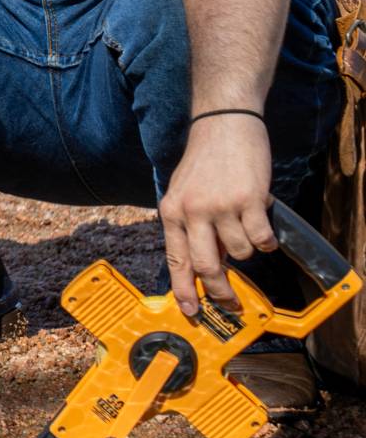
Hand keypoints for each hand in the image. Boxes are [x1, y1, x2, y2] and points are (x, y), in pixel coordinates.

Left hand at [157, 113, 278, 316]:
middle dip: (220, 291)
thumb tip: (202, 264)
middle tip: (231, 302)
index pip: (175, 260)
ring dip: (248, 251)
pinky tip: (261, 225)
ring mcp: (221, 206)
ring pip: (240, 253)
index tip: (191, 311)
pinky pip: (261, 238)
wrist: (224, 126)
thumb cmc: (204, 162)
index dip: (183, 290)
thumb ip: (189, 227)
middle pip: (206, 266)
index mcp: (171, 212)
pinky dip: (265, 240)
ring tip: (245, 229)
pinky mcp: (248, 200)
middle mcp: (193, 212)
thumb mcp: (183, 194)